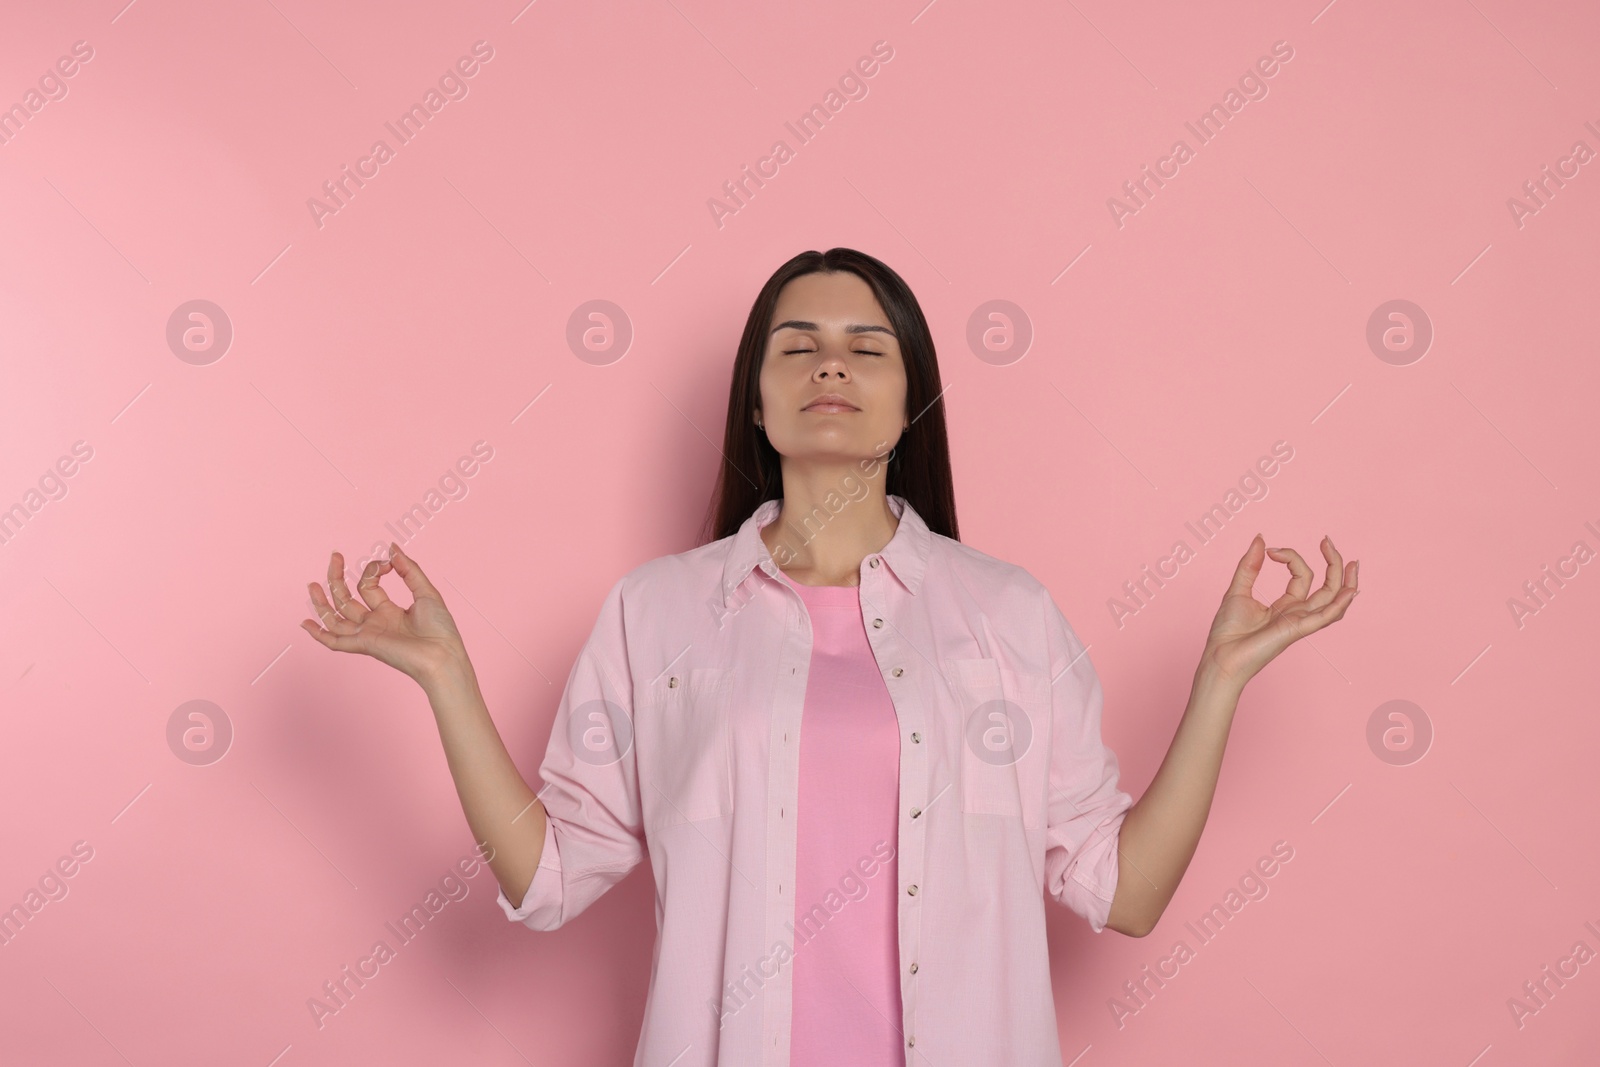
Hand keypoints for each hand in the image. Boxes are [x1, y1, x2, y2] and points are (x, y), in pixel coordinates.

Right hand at [300, 544, 468, 687]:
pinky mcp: (365, 645)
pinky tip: (305, 623)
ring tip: (312, 585)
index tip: (388, 562)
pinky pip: (336, 642)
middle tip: (335, 555)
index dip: (374, 569)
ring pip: (336, 618)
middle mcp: (374, 622)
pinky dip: (319, 634)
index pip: (368, 586)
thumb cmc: (440, 630)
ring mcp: (368, 634)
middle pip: (346, 599)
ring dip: (322, 602)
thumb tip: (392, 548)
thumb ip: (409, 570)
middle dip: (338, 577)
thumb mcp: (426, 592)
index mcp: (388, 611)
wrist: (443, 656)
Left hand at [1200, 534, 1358, 686]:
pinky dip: (1340, 604)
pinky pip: (1326, 617)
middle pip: (1328, 588)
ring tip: (1352, 561)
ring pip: (1335, 602)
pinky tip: (1350, 589)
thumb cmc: (1227, 632)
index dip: (1290, 556)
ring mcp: (1300, 622)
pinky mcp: (1297, 630)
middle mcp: (1298, 614)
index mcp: (1286, 606)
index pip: (1302, 575)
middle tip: (1327, 540)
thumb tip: (1261, 538)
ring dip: (1347, 582)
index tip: (1271, 551)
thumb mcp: (1238, 590)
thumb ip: (1250, 565)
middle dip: (1332, 563)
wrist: (1220, 656)